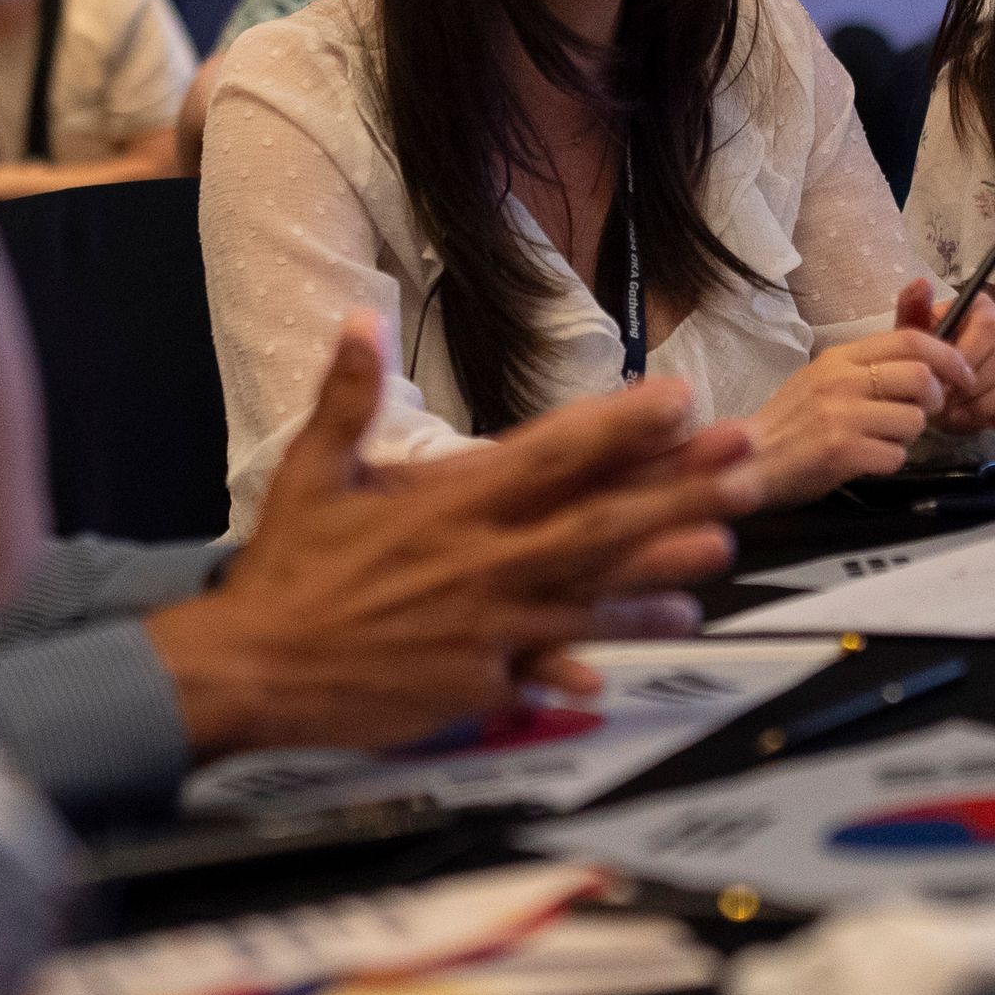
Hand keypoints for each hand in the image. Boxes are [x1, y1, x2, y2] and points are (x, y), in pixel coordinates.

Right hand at [148, 316, 761, 755]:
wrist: (253, 666)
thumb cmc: (288, 569)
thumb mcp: (313, 469)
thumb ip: (348, 394)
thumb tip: (358, 317)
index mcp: (448, 500)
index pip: (551, 453)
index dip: (620, 426)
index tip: (678, 400)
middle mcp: (481, 557)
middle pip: (596, 519)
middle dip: (675, 490)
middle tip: (742, 465)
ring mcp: (487, 622)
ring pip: (591, 589)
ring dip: (660, 567)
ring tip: (723, 544)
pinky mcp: (481, 677)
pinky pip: (556, 660)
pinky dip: (605, 648)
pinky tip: (662, 632)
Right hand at [739, 326, 973, 503]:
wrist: (749, 462)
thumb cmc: (791, 423)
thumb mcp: (826, 379)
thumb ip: (870, 364)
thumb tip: (927, 353)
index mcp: (840, 356)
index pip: (910, 339)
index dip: (949, 355)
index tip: (962, 375)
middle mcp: (841, 379)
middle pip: (920, 376)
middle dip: (933, 400)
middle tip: (920, 414)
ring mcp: (840, 414)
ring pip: (913, 419)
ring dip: (908, 436)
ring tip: (882, 439)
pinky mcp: (840, 450)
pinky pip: (895, 455)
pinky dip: (889, 462)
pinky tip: (866, 460)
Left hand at [896, 277, 994, 435]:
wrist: (943, 388)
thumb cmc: (927, 358)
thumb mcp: (912, 335)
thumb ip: (913, 309)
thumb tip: (921, 282)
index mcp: (982, 307)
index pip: (989, 326)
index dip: (969, 357)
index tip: (945, 381)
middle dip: (976, 387)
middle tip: (949, 407)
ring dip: (990, 404)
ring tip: (961, 417)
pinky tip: (984, 421)